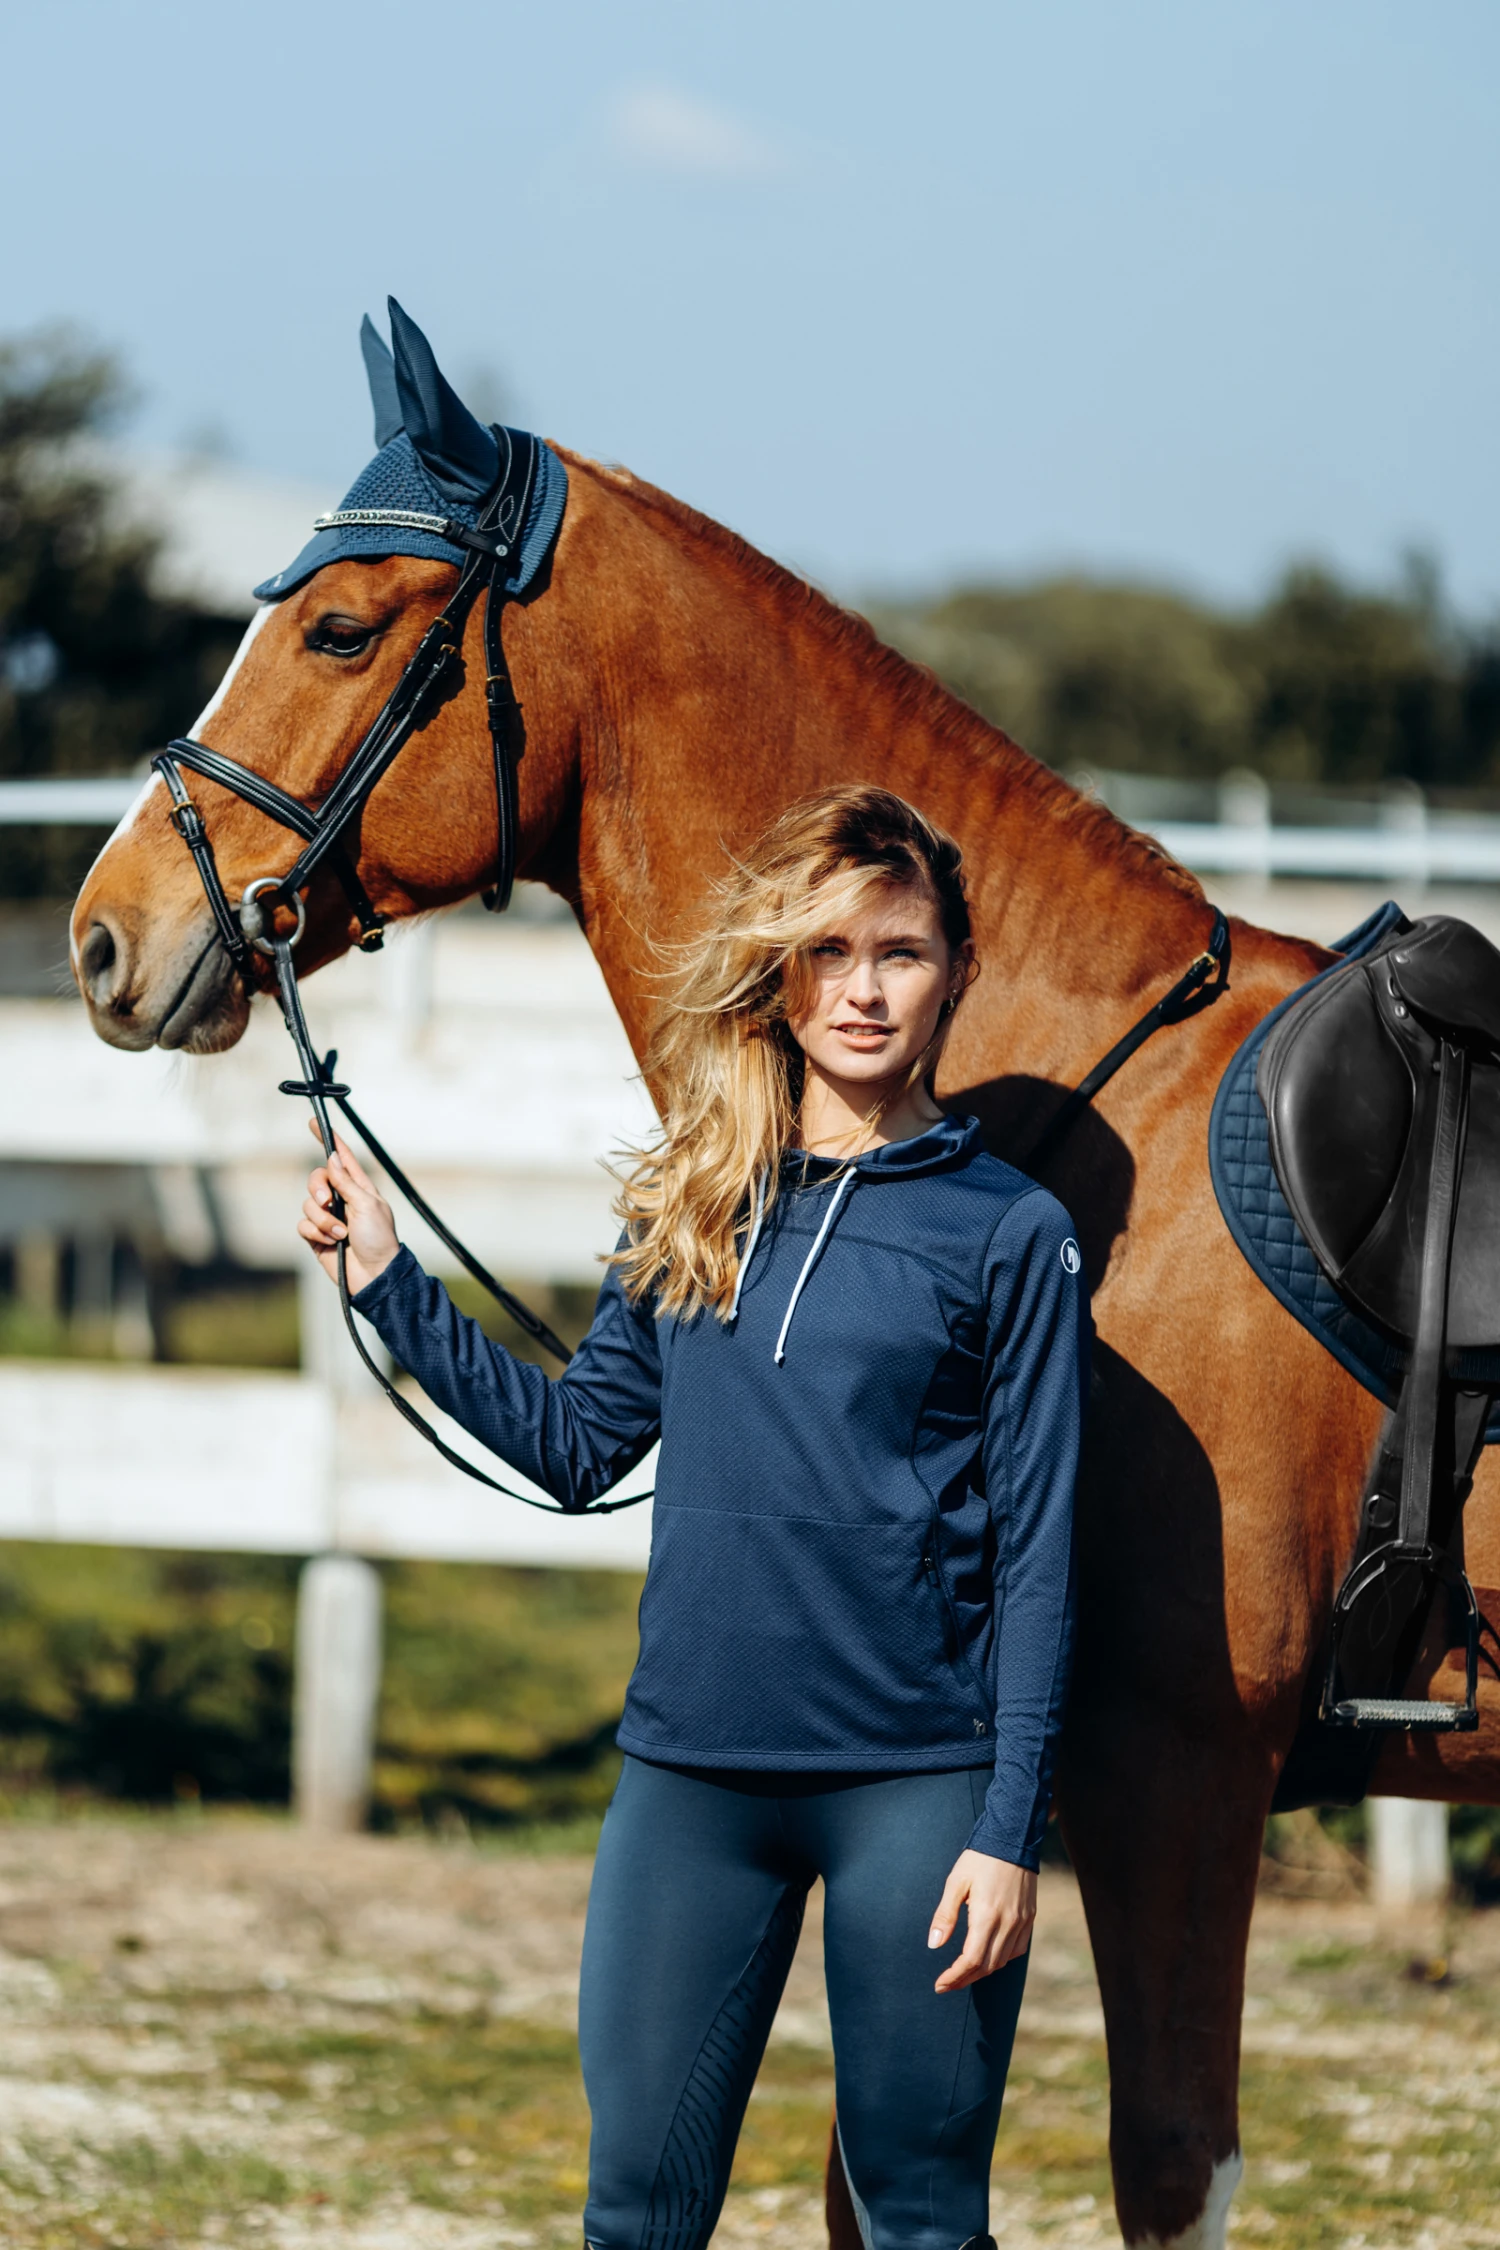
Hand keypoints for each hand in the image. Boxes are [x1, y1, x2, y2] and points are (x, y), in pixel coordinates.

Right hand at [298, 1123, 399, 1293]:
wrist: (374, 1275)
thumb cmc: (379, 1239)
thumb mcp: (367, 1205)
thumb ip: (346, 1182)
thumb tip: (332, 1158)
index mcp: (359, 1187)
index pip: (341, 1158)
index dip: (328, 1140)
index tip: (314, 1123)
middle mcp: (342, 1199)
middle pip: (317, 1179)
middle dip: (317, 1188)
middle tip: (327, 1201)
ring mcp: (329, 1218)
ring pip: (308, 1205)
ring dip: (323, 1220)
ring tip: (340, 1234)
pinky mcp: (317, 1236)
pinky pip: (303, 1225)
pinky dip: (315, 1232)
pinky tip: (330, 1243)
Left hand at [927, 1849, 1035, 1991]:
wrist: (1013, 1837)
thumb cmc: (979, 1857)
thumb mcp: (956, 1881)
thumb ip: (945, 1915)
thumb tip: (933, 1944)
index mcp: (987, 1915)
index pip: (971, 1960)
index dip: (954, 1976)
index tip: (939, 1984)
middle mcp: (1008, 1923)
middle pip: (987, 1966)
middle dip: (965, 1979)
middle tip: (946, 1984)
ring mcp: (1022, 1922)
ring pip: (1002, 1961)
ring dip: (982, 1972)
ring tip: (962, 1974)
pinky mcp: (1030, 1918)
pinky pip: (1017, 1950)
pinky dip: (1001, 1959)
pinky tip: (988, 1958)